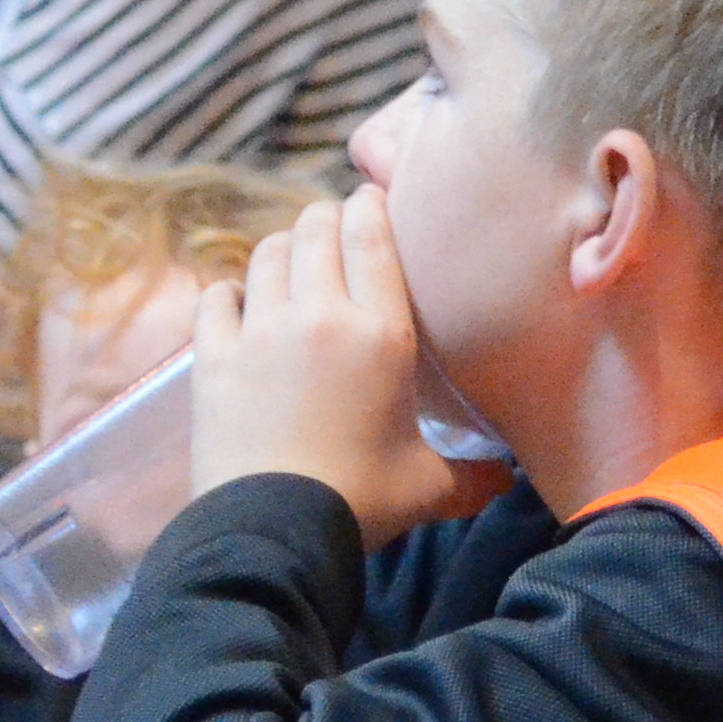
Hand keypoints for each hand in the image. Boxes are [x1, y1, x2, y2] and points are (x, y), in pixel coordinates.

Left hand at [187, 191, 513, 545]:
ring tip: (292, 258)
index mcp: (382, 334)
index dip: (371, 208)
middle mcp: (319, 315)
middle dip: (325, 219)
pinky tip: (239, 301)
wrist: (275, 524)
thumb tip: (509, 479)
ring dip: (282, 248)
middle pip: (315, 231)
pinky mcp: (213, 353)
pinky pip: (217, 296)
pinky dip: (230, 290)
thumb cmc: (364, 498)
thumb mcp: (433, 487)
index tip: (372, 198)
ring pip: (267, 254)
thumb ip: (475, 475)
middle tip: (335, 226)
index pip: (373, 240)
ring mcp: (259, 330)